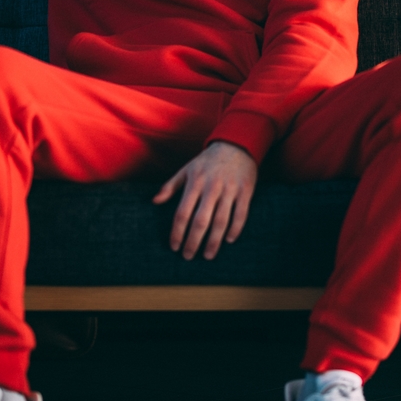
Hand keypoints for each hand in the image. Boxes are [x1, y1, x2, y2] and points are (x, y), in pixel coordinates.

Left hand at [153, 141, 257, 259]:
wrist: (236, 144)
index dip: (177, 232)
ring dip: (214, 241)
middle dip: (193, 242)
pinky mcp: (245, 191)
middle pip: (200, 221)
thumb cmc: (207, 161)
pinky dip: (235, 229)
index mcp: (195, 183)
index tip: (174, 246)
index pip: (182, 213)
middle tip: (188, 256)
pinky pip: (241, 214)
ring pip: (221, 221)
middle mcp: (211, 187)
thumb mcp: (186, 169)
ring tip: (208, 255)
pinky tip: (228, 240)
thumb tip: (155, 201)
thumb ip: (170, 186)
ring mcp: (229, 190)